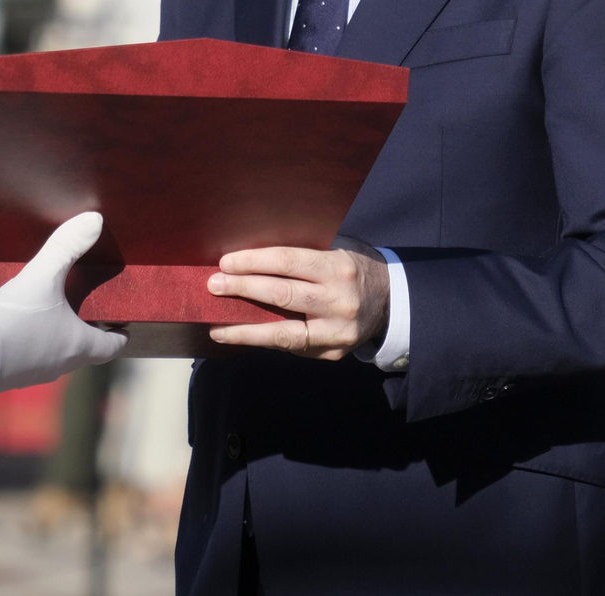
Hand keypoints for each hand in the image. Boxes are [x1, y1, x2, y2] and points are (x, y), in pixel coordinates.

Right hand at [0, 212, 126, 393]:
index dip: (119, 336)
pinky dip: (35, 342)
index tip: (124, 328)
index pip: (110, 347)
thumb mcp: (41, 277)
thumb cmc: (14, 320)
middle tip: (93, 312)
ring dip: (61, 338)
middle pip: (86, 351)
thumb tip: (95, 219)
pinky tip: (24, 325)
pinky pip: (32, 358)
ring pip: (58, 355)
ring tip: (58, 314)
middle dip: (91, 333)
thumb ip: (67, 247)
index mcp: (78, 346)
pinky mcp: (10, 374)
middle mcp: (61, 365)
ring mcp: (34, 373)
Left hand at [206, 246, 387, 359]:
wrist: (391, 301)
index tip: (226, 262)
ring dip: (245, 330)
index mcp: (338, 268)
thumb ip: (303, 254)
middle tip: (213, 285)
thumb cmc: (353, 268)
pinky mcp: (332, 353)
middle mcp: (339, 301)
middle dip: (242, 289)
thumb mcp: (337, 249)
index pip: (287, 262)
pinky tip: (243, 336)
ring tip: (217, 327)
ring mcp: (336, 332)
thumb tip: (250, 256)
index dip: (253, 262)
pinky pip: (292, 347)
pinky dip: (265, 341)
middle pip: (281, 295)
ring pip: (283, 333)